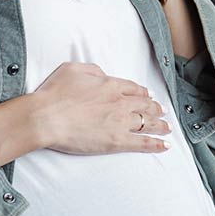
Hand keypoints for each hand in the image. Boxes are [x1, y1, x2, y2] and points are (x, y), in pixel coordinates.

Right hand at [34, 61, 171, 153]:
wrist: (46, 117)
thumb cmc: (54, 93)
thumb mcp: (73, 69)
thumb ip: (93, 69)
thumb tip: (103, 74)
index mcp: (110, 84)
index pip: (133, 88)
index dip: (143, 93)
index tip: (148, 95)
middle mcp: (120, 102)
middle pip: (145, 104)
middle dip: (155, 108)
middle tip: (162, 111)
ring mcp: (121, 122)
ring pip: (148, 122)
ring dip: (160, 124)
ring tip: (168, 127)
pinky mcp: (118, 141)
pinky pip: (143, 142)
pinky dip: (157, 144)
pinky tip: (165, 145)